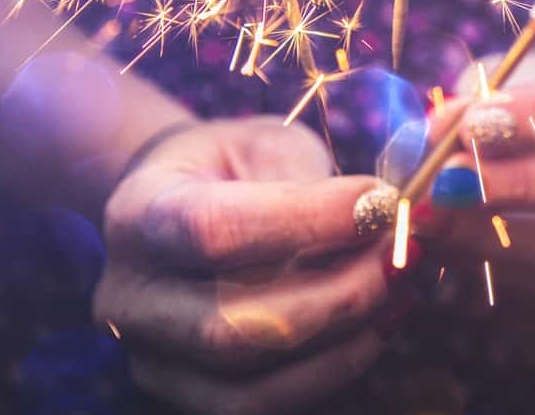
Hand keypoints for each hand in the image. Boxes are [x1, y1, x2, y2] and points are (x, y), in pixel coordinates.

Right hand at [94, 117, 405, 414]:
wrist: (183, 205)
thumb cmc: (232, 166)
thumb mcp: (265, 146)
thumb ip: (312, 182)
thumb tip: (383, 215)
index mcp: (141, 215)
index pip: (215, 229)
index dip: (307, 220)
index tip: (380, 202)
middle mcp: (132, 297)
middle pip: (231, 325)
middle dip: (338, 296)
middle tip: (403, 257)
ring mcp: (154, 357)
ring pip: (250, 382)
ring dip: (344, 340)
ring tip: (400, 292)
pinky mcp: (190, 394)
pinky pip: (265, 405)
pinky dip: (333, 368)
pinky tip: (377, 326)